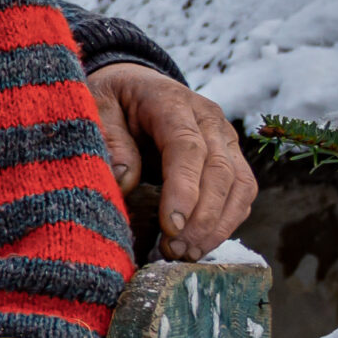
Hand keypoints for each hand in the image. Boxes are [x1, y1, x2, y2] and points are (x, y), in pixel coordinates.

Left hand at [88, 64, 256, 260]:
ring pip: (240, 185)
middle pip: (220, 171)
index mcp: (171, 101)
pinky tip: (201, 244)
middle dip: (202, 217)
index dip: (184, 189)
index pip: (187, 148)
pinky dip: (227, 221)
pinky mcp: (231, 156)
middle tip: (175, 250)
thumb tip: (124, 181)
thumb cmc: (112, 98)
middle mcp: (208, 118)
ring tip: (187, 254)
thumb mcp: (96, 107)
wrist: (133, 83)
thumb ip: (110, 140)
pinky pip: (241, 192)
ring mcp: (225, 137)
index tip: (171, 226)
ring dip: (218, 225)